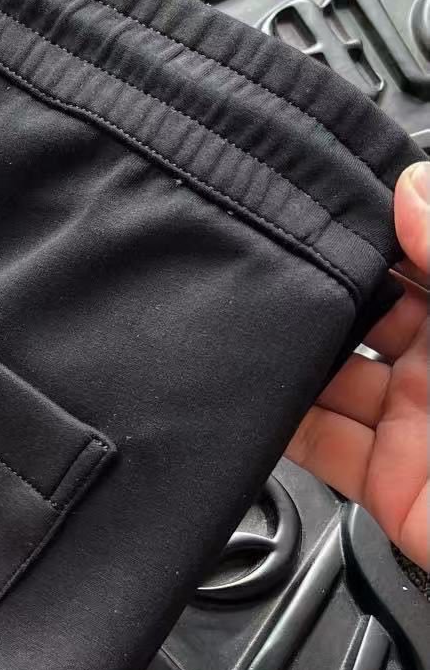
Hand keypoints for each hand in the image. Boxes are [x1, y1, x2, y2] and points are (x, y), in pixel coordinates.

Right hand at [287, 161, 428, 568]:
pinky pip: (323, 448)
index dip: (370, 230)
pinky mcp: (390, 485)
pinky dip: (282, 426)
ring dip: (293, 357)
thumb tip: (412, 185)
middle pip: (366, 313)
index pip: (416, 255)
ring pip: (334, 379)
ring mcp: (418, 425)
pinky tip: (258, 397)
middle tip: (273, 269)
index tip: (318, 205)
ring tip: (255, 329)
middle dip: (318, 292)